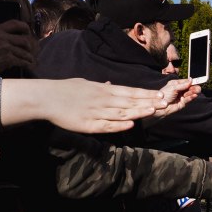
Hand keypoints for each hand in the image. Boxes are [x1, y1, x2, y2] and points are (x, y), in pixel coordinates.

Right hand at [2, 78, 170, 132]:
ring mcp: (96, 112)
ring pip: (121, 113)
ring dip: (138, 112)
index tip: (161, 95)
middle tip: (166, 103)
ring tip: (153, 111)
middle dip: (148, 102)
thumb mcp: (87, 84)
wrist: (46, 97)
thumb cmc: (66, 90)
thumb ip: (102, 87)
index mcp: (104, 90)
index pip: (130, 92)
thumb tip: (112, 85)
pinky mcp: (88, 125)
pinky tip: (130, 124)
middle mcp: (103, 100)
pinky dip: (119, 125)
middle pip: (130, 102)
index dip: (146, 94)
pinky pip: (106, 126)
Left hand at [150, 78, 200, 117]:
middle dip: (194, 88)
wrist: (160, 106)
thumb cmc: (164, 95)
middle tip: (198, 88)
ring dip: (193, 92)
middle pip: (189, 88)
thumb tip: (191, 79)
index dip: (192, 82)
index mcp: (176, 84)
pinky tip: (194, 95)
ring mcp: (181, 96)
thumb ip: (183, 85)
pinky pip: (188, 99)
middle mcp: (179, 90)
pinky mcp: (183, 103)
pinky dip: (192, 97)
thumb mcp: (173, 87)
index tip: (197, 81)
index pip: (186, 82)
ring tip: (197, 91)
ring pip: (190, 93)